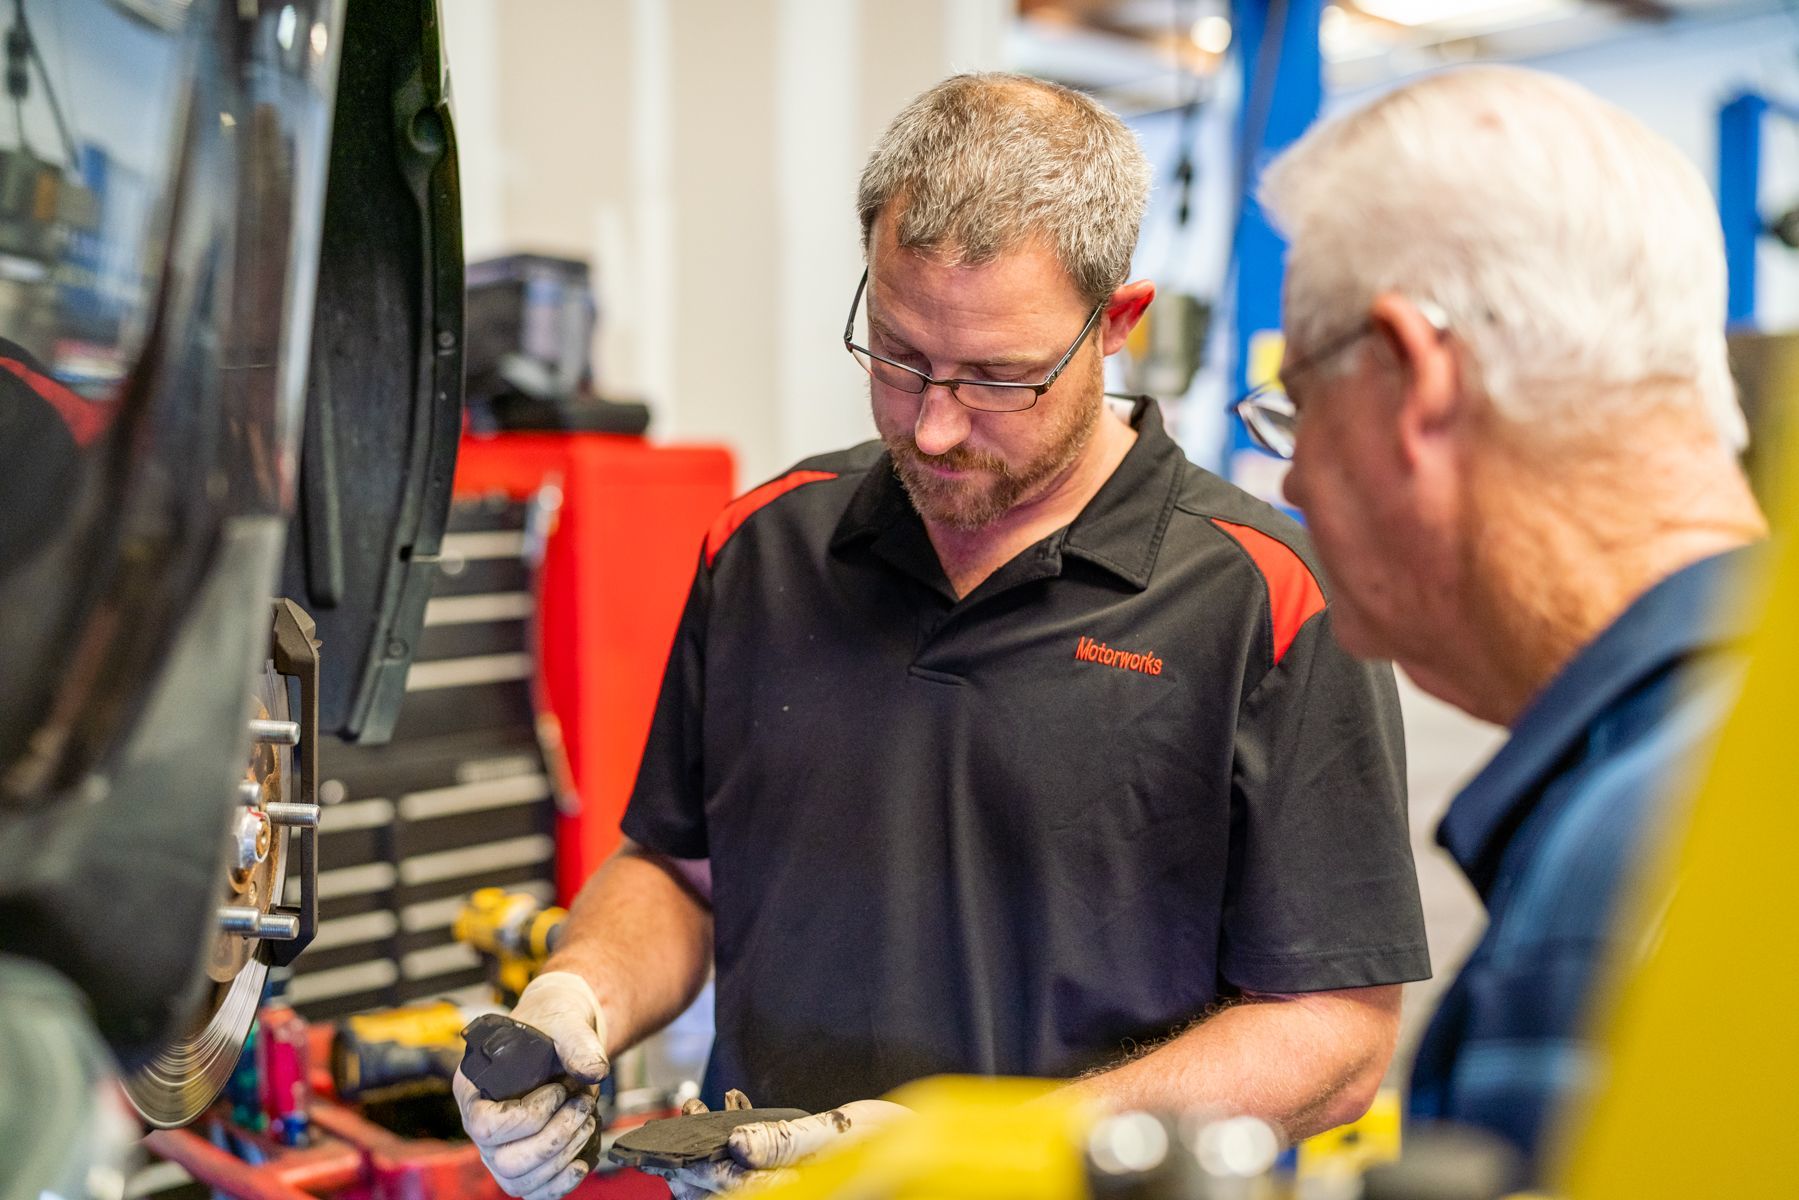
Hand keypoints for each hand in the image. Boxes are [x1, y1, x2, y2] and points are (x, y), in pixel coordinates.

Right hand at [454, 971, 610, 1199]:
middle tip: (582, 1106)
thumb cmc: (553, 1025)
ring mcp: (500, 1148)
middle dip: (553, 1139)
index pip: (484, 1126)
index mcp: (473, 1088)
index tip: (558, 1091)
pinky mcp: (524, 1162)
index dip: (527, 1117)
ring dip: (561, 1157)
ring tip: (587, 1121)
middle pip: (503, 1161)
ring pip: (518, 1179)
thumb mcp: (564, 1022)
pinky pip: (534, 1191)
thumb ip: (577, 1043)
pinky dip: (560, 1184)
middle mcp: (480, 1124)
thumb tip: (594, 1070)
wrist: (565, 1036)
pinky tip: (582, 1160)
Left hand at [644, 1090, 909, 1197]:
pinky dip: (739, 1142)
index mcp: (796, 1193)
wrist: (931, 1140)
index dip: (694, 1170)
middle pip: (726, 1190)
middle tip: (658, 1140)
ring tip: (692, 1113)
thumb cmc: (896, 1140)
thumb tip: (735, 1144)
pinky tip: (731, 1109)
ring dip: (710, 1150)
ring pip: (738, 1177)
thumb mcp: (839, 1134)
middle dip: (691, 1164)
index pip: (732, 1189)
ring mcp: (794, 1186)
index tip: (662, 1150)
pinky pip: (759, 1166)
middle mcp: (792, 1194)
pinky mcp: (800, 1172)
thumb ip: (785, 1142)